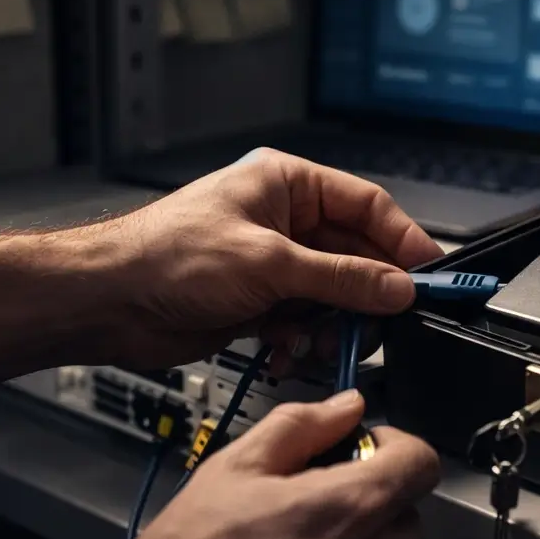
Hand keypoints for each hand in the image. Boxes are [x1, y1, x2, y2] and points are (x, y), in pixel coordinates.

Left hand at [92, 149, 442, 368]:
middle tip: (387, 323)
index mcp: (287, 185)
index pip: (367, 206)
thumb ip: (341, 279)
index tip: (431, 276)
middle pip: (354, 256)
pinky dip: (303, 342)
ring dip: (332, 326)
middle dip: (366, 294)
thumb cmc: (168, 257)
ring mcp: (270, 264)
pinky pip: (302, 323)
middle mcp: (282, 220)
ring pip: (331, 296)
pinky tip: (289, 354)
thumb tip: (398, 288)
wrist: (108, 303)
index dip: (403, 242)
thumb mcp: (270, 265)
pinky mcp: (256, 303)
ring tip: (323, 343)